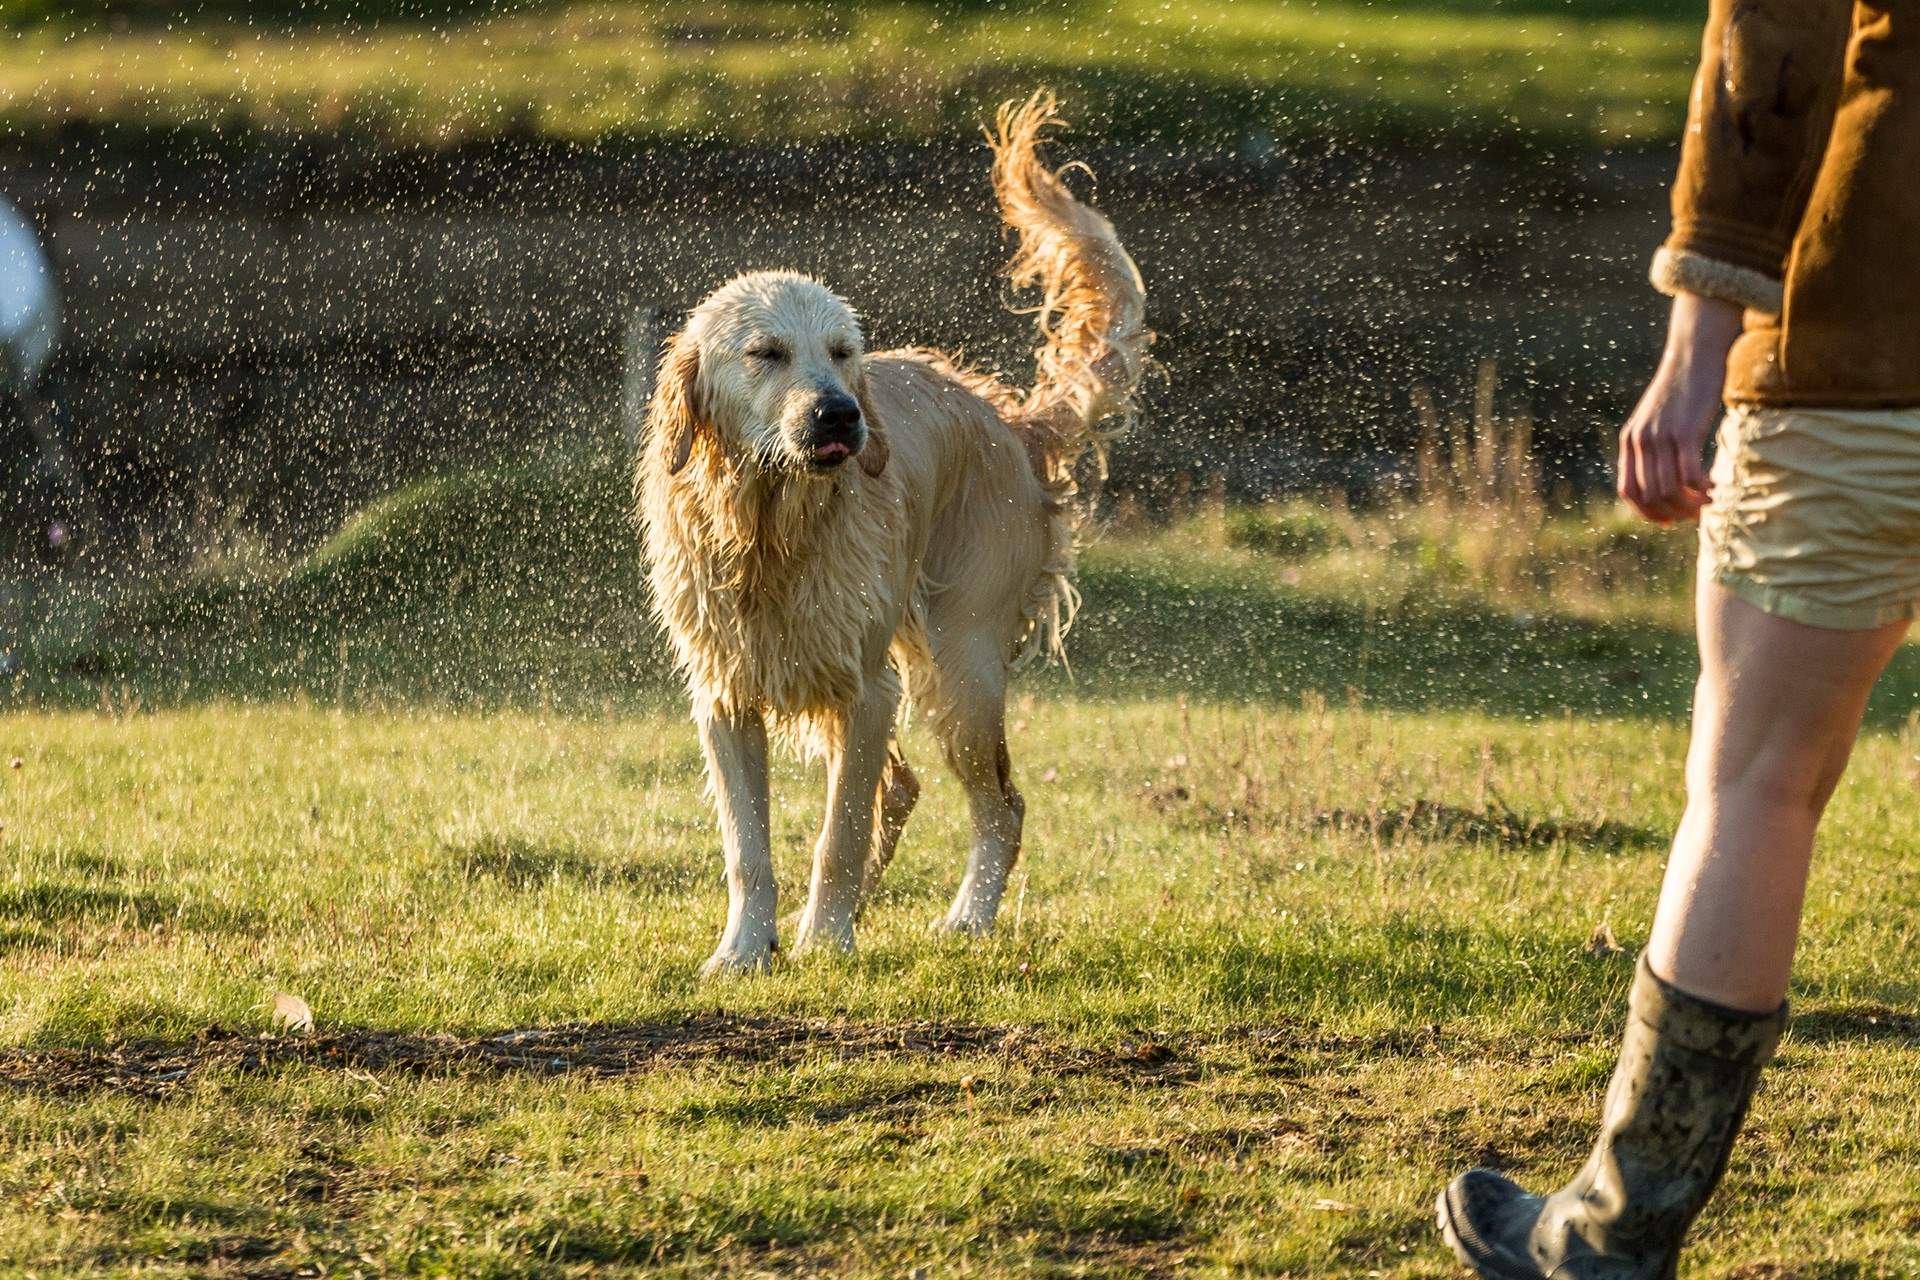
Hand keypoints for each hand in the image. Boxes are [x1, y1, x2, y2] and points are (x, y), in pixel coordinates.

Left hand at [1617, 293, 1744, 524]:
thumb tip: (1664, 474)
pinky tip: (1716, 488)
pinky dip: (1702, 489)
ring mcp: (1660, 437)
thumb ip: (1654, 444)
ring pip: (1669, 490)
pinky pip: (1690, 475)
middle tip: (1697, 513)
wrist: (1692, 355)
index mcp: (1629, 441)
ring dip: (1691, 504)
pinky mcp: (1684, 432)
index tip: (1668, 520)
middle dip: (1674, 512)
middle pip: (1651, 496)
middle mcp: (1640, 441)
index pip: (1628, 491)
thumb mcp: (1656, 418)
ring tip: (1710, 503)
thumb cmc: (1681, 388)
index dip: (1646, 512)